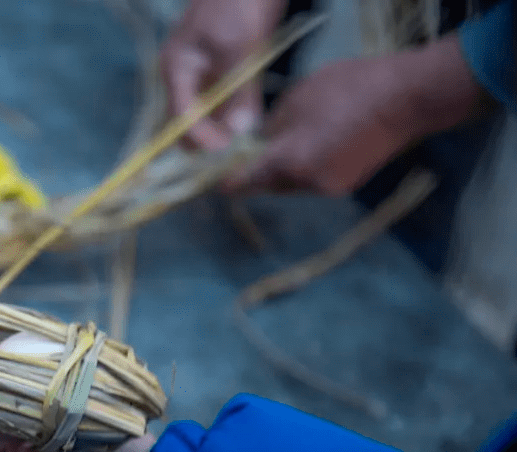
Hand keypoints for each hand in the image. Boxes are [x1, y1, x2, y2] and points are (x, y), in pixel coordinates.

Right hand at [160, 0, 286, 150]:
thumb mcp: (241, 50)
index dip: (199, 139)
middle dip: (207, 141)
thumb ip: (239, 93)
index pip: (179, 118)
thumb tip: (239, 132)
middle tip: (235, 149)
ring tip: (243, 138)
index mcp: (176, 69)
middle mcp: (181, 77)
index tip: (224, 150)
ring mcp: (197, 77)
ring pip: (202, 119)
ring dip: (220, 131)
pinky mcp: (215, 75)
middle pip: (186, 124)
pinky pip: (216, 107)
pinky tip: (246, 122)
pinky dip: (229, 118)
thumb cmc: (237, 5)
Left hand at [224, 54, 412, 195]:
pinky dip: (307, 168)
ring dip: (284, 169)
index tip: (216, 179)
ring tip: (290, 141)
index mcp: (288, 163)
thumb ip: (271, 128)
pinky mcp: (348, 185)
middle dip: (258, 172)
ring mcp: (329, 188)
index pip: (246, 182)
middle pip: (269, 185)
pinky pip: (315, 180)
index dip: (228, 181)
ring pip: (293, 184)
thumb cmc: (349, 89)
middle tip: (250, 152)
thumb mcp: (297, 99)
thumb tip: (260, 144)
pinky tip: (316, 144)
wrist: (409, 98)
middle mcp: (306, 185)